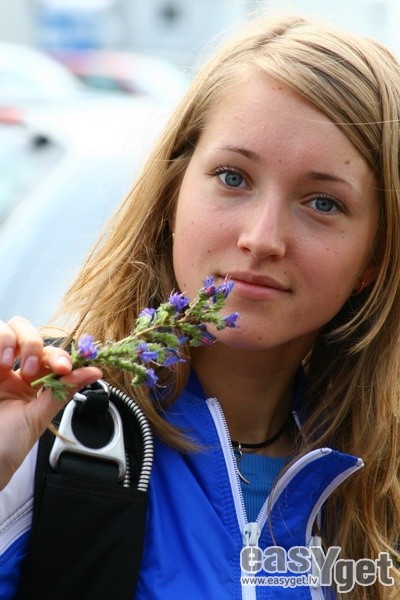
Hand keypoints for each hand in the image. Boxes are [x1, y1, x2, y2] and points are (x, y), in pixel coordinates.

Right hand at [0, 317, 101, 489]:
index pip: (47, 354)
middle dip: (35, 344)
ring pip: (8, 328)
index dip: (59, 355)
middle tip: (34, 369)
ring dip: (13, 340)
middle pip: (27, 331)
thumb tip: (94, 372)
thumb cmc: (6, 447)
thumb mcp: (38, 418)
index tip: (64, 367)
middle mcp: (9, 371)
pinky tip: (0, 362)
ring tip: (8, 365)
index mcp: (28, 383)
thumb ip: (63, 391)